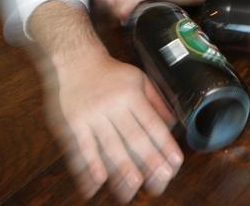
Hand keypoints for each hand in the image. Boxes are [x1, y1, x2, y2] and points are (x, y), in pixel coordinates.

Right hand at [46, 51, 183, 202]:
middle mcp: (113, 106)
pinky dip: (90, 165)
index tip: (175, 162)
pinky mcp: (74, 123)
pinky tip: (97, 182)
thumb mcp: (139, 79)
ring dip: (122, 169)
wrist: (77, 60)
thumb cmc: (112, 73)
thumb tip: (172, 124)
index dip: (164, 144)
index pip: (152, 124)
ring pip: (109, 146)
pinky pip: (83, 147)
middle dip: (148, 161)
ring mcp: (93, 116)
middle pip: (133, 139)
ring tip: (133, 187)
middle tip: (160, 182)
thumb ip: (156, 101)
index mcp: (132, 95)